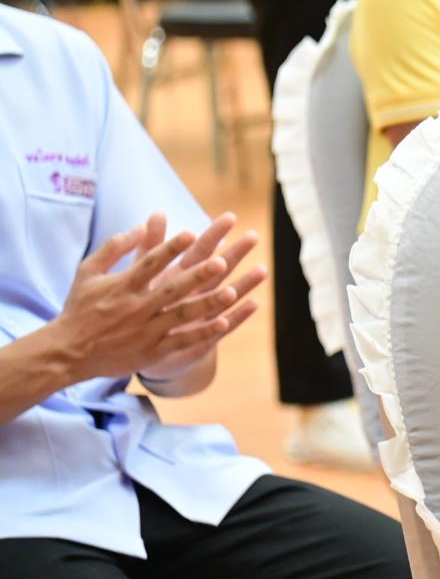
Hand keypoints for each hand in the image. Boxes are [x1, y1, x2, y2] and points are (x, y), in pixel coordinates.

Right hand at [46, 214, 260, 383]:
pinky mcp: (152, 350)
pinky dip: (202, 333)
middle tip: (222, 261)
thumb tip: (141, 225)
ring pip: (182, 315)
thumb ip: (114, 248)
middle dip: (197, 275)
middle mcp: (136, 307)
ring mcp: (146, 330)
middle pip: (172, 288)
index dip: (170, 248)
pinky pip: (182, 341)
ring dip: (208, 303)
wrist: (67, 353)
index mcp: (122, 286)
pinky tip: (224, 322)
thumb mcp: (88, 272)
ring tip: (232, 291)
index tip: (192, 233)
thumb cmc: (80, 307)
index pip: (150, 263)